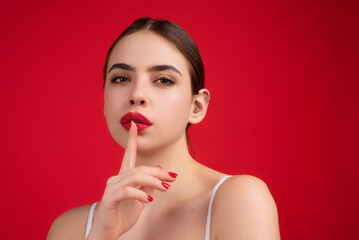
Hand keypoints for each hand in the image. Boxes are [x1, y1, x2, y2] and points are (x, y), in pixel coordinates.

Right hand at [87, 121, 176, 239]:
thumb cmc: (122, 216)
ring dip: (153, 181)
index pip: (128, 156)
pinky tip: (150, 200)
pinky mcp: (109, 199)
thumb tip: (159, 171)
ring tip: (166, 188)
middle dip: (158, 172)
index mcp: (123, 178)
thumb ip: (147, 186)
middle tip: (173, 177)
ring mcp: (111, 188)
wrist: (107, 234)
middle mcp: (115, 179)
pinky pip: (127, 191)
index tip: (135, 126)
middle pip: (139, 168)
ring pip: (135, 177)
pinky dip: (140, 194)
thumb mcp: (140, 200)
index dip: (132, 140)